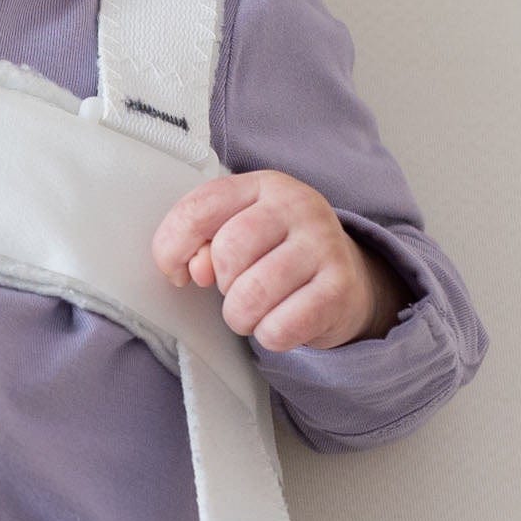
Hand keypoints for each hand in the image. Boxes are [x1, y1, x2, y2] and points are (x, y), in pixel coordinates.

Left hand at [151, 169, 401, 352]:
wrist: (347, 280)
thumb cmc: (278, 256)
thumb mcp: (238, 234)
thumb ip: (204, 243)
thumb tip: (196, 269)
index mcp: (263, 185)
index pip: (198, 210)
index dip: (172, 249)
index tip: (179, 273)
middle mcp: (298, 206)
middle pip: (227, 253)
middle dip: (220, 286)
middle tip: (235, 291)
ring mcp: (324, 244)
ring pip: (251, 295)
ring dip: (241, 317)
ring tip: (254, 312)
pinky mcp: (340, 288)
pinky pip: (280, 327)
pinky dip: (270, 335)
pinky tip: (281, 322)